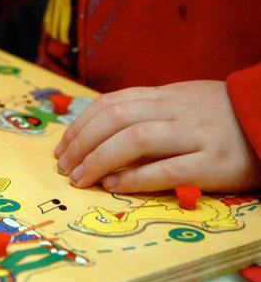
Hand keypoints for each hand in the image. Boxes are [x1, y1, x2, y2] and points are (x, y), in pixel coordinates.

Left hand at [54, 81, 260, 192]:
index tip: (62, 147)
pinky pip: (168, 170)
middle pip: (117, 118)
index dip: (81, 125)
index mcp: (164, 95)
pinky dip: (135, 178)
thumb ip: (145, 111)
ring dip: (100, 160)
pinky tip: (113, 187)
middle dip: (82, 142)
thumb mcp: (180, 102)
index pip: (111, 103)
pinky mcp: (214, 163)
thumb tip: (97, 131)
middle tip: (64, 166)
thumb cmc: (218, 115)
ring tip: (80, 178)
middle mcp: (176, 110)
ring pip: (137, 140)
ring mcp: (196, 135)